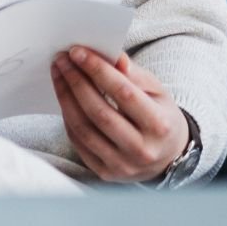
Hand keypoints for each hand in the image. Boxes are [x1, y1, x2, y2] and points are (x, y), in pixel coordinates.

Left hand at [51, 47, 188, 182]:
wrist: (167, 157)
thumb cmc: (160, 117)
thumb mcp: (158, 92)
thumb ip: (135, 74)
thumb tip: (114, 57)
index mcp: (159, 125)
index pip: (124, 93)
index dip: (98, 70)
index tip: (78, 52)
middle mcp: (141, 149)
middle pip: (99, 112)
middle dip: (76, 82)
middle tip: (62, 60)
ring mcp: (122, 165)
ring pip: (84, 129)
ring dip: (65, 98)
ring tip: (58, 74)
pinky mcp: (105, 172)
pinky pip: (79, 143)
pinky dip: (68, 117)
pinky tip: (64, 97)